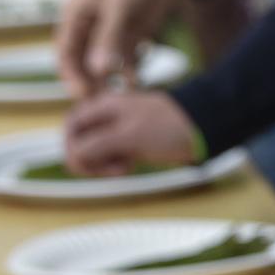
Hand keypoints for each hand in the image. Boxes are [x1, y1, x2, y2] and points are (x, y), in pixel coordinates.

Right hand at [56, 0, 178, 99]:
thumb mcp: (121, 4)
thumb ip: (110, 37)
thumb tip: (98, 71)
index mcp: (76, 16)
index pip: (65, 54)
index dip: (71, 76)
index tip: (83, 95)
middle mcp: (90, 28)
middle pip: (83, 64)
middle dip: (90, 84)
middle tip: (102, 103)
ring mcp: (111, 33)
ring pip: (105, 66)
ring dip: (110, 82)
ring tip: (120, 99)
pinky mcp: (132, 35)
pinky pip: (127, 60)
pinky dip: (130, 72)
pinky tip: (137, 84)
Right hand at [62, 88, 200, 176]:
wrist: (204, 126)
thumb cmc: (168, 128)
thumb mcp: (128, 136)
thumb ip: (95, 144)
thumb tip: (72, 155)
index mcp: (103, 106)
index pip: (70, 129)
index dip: (73, 150)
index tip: (90, 163)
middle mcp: (107, 115)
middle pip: (79, 141)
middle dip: (89, 159)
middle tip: (113, 168)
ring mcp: (119, 128)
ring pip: (94, 151)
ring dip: (102, 164)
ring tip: (125, 166)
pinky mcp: (131, 141)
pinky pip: (110, 155)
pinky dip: (114, 164)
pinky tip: (131, 165)